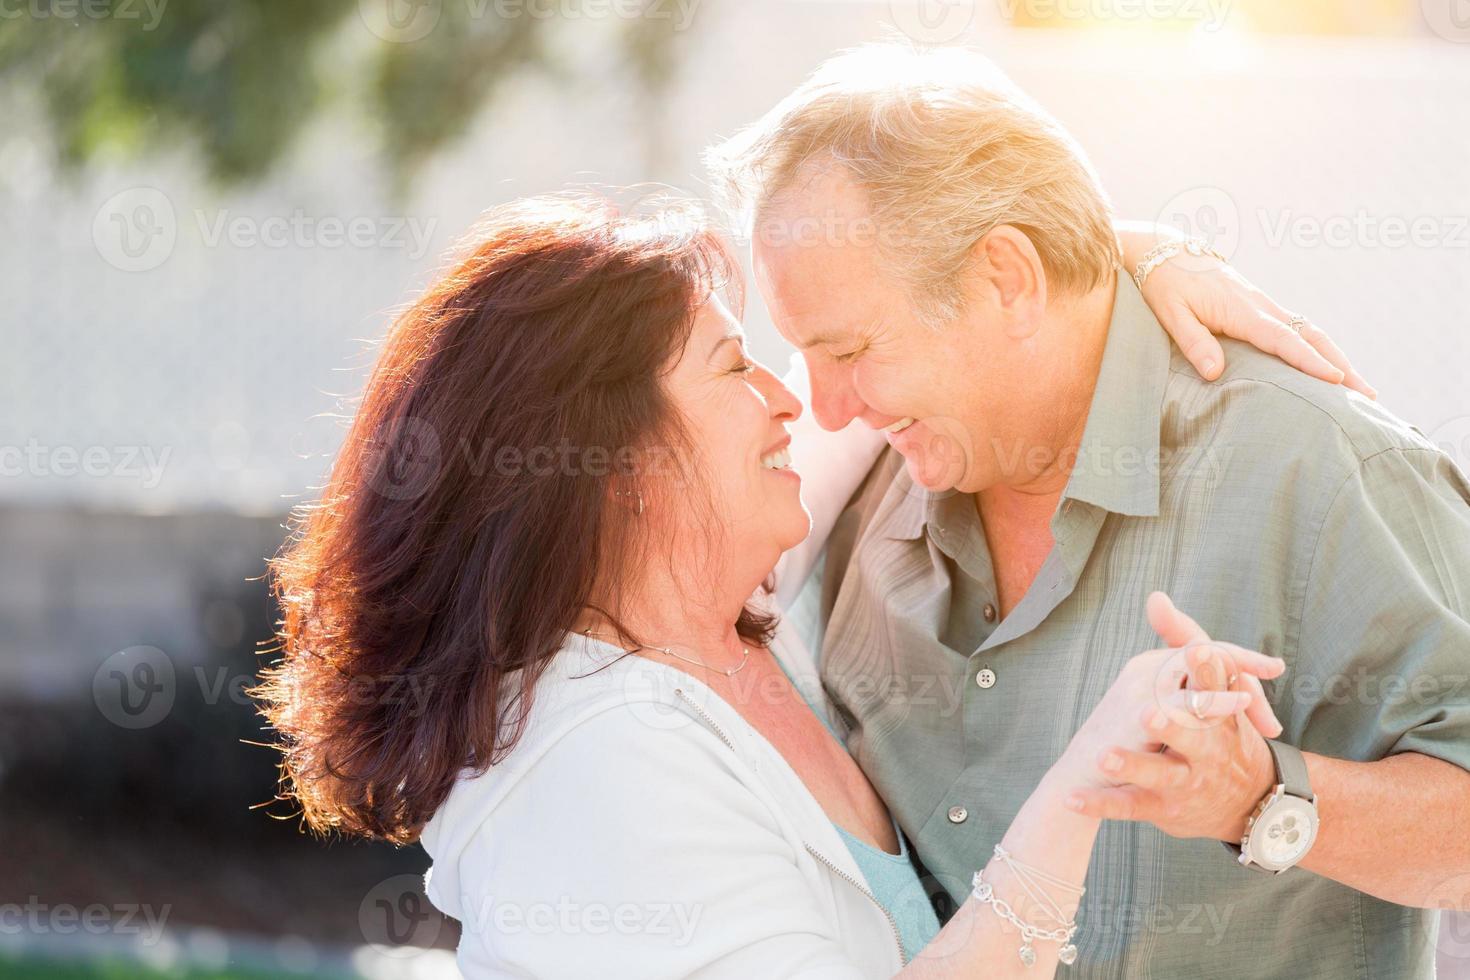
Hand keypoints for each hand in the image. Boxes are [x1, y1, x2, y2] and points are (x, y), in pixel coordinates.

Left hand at [1065, 594, 1281, 841]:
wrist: (1250, 802)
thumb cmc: (1222, 730)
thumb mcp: (1214, 688)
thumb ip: (1181, 642)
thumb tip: (1154, 595)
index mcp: (1222, 716)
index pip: (1216, 686)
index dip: (1209, 670)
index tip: (1198, 650)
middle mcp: (1209, 749)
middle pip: (1192, 734)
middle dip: (1172, 725)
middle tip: (1150, 715)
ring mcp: (1187, 780)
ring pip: (1159, 773)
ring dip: (1133, 765)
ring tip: (1106, 757)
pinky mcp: (1165, 807)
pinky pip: (1128, 805)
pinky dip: (1099, 804)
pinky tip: (1071, 799)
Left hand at [1133, 239, 1375, 398]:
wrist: (1166, 252)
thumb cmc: (1166, 285)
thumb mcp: (1172, 315)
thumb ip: (1193, 342)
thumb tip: (1214, 373)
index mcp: (1242, 311)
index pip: (1283, 340)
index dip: (1310, 361)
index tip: (1335, 380)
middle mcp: (1262, 307)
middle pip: (1311, 337)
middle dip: (1341, 365)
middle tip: (1368, 396)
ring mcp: (1265, 306)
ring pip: (1311, 333)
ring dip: (1338, 358)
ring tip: (1361, 389)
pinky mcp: (1262, 308)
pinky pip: (1299, 330)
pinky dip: (1320, 349)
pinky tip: (1331, 367)